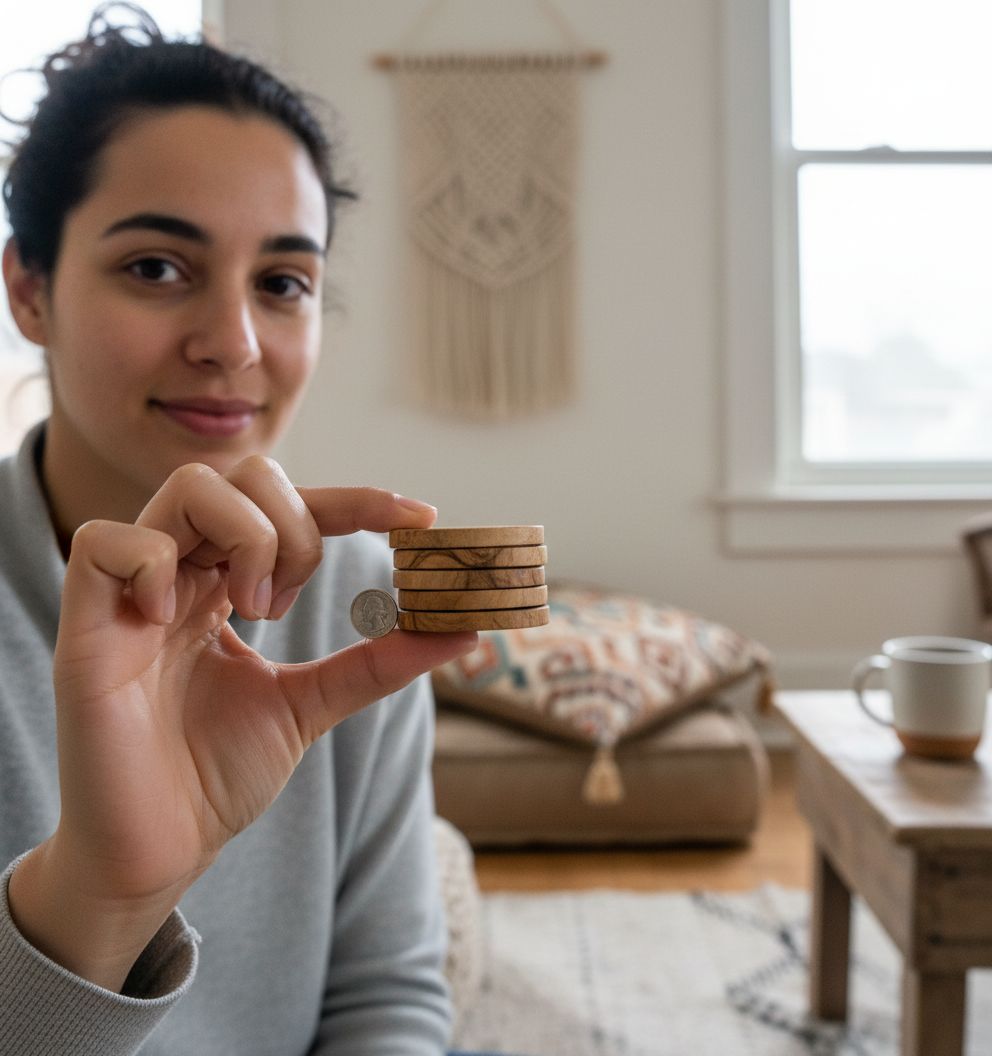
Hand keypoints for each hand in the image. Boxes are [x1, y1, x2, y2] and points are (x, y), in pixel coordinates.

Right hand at [9, 456, 475, 989]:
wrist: (155, 852)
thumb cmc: (216, 776)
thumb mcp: (311, 706)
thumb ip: (377, 663)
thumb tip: (461, 632)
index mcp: (225, 585)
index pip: (292, 508)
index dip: (357, 501)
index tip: (422, 518)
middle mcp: (181, 574)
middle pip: (242, 476)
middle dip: (297, 526)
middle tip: (294, 604)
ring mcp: (131, 593)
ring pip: (190, 488)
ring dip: (248, 539)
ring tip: (254, 613)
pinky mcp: (84, 624)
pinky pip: (108, 543)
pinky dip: (155, 563)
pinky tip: (169, 619)